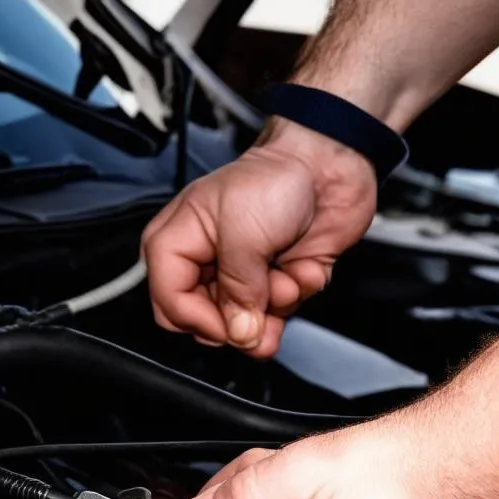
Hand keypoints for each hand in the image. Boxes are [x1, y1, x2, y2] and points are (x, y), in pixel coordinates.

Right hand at [142, 121, 376, 357]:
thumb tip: (239, 333)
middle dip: (242, 318)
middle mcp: (203, 265)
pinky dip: (296, 296)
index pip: (169, 305)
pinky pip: (276, 317)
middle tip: (264, 296)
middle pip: (204, 324)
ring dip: (275, 305)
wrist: (329, 165)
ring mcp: (238, 278)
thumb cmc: (277, 178)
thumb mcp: (244, 233)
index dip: (200, 321)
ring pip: (244, 327)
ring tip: (288, 273)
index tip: (231, 322)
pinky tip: (304, 269)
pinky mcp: (271, 286)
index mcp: (176, 244)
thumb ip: (237, 290)